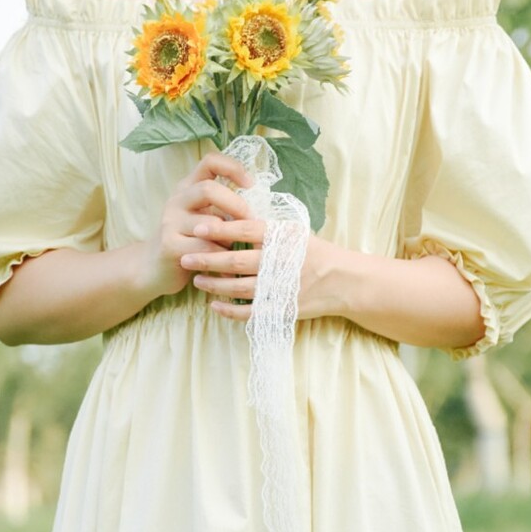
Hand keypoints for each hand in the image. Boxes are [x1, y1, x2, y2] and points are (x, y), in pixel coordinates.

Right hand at [139, 151, 255, 298]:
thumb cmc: (191, 241)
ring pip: (210, 224)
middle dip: (236, 205)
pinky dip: (221, 258)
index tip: (250, 183)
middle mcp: (177, 199)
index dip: (233, 167)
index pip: (210, 161)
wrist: (154, 269)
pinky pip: (205, 248)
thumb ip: (224, 207)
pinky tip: (224, 269)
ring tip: (232, 250)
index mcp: (189, 187)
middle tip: (251, 222)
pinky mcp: (169, 245)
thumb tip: (262, 206)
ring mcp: (170, 222)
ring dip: (229, 239)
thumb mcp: (205, 217)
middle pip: (208, 189)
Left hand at [181, 217, 345, 321]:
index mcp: (281, 238)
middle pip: (235, 259)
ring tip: (197, 280)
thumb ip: (266, 230)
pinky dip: (229, 310)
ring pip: (238, 286)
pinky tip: (214, 305)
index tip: (198, 227)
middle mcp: (279, 261)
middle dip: (206, 259)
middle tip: (185, 258)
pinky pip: (249, 311)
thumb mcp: (294, 232)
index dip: (219, 228)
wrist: (344, 281)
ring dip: (214, 284)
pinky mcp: (281, 308)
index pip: (245, 229)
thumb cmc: (316, 252)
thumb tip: (232, 220)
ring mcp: (280, 287)